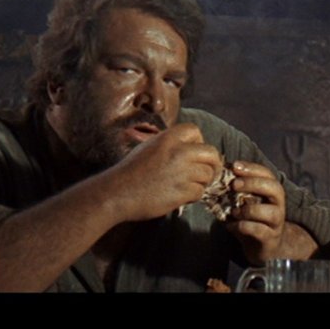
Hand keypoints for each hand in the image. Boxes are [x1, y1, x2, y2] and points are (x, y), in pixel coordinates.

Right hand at [105, 123, 221, 221]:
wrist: (116, 193)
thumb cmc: (130, 172)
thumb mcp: (148, 147)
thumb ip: (169, 144)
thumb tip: (190, 147)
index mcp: (168, 138)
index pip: (195, 131)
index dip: (199, 143)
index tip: (195, 154)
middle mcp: (178, 152)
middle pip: (211, 153)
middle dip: (213, 164)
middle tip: (208, 173)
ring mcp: (182, 172)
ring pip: (208, 175)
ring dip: (202, 182)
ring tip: (188, 187)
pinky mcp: (182, 191)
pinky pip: (200, 192)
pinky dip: (193, 196)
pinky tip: (181, 197)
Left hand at [225, 161, 288, 264]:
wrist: (264, 246)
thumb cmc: (252, 219)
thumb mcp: (244, 202)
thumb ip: (236, 189)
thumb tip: (217, 174)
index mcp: (272, 191)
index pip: (267, 174)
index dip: (252, 168)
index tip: (234, 166)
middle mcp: (278, 204)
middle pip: (274, 188)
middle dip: (254, 183)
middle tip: (234, 184)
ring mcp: (276, 222)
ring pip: (269, 212)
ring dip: (248, 210)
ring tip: (233, 212)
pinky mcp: (271, 238)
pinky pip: (259, 230)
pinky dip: (243, 227)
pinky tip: (231, 226)